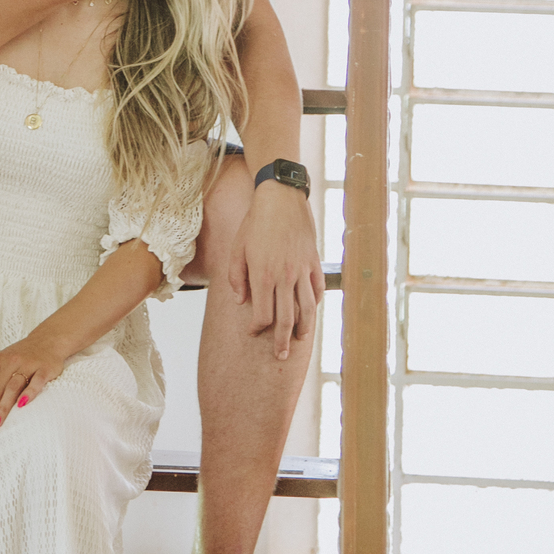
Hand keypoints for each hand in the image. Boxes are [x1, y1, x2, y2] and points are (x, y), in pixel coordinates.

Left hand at [0, 327, 69, 435]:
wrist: (48, 339)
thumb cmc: (21, 357)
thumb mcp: (2, 363)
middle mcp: (10, 362)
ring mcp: (27, 364)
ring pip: (12, 388)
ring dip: (2, 408)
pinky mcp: (44, 368)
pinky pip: (36, 382)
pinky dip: (29, 394)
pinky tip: (22, 406)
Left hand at [229, 183, 323, 360]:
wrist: (280, 197)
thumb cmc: (254, 223)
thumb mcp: (236, 249)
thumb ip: (236, 278)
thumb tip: (241, 302)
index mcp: (263, 275)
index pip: (263, 314)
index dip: (258, 327)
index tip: (253, 331)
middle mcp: (284, 276)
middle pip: (286, 319)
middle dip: (282, 341)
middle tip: (280, 356)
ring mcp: (302, 270)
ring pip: (306, 309)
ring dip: (303, 328)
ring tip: (299, 341)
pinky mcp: (313, 261)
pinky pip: (317, 289)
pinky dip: (315, 303)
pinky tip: (310, 312)